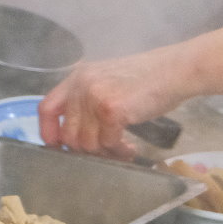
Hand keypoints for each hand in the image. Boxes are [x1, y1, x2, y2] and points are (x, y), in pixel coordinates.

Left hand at [38, 50, 188, 158]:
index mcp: (76, 78)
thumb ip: (87, 102)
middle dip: (86, 150)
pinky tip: (130, 148)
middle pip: (68, 134)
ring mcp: (94, 97)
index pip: (46, 109)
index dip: (48, 133)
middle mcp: (81, 86)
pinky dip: (119, 151)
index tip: (59, 147)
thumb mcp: (107, 82)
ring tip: (122, 150)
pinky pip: (107, 143)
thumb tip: (73, 138)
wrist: (176, 70)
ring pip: (87, 143)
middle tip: (105, 152)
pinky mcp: (111, 110)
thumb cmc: (146, 79)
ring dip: (105, 153)